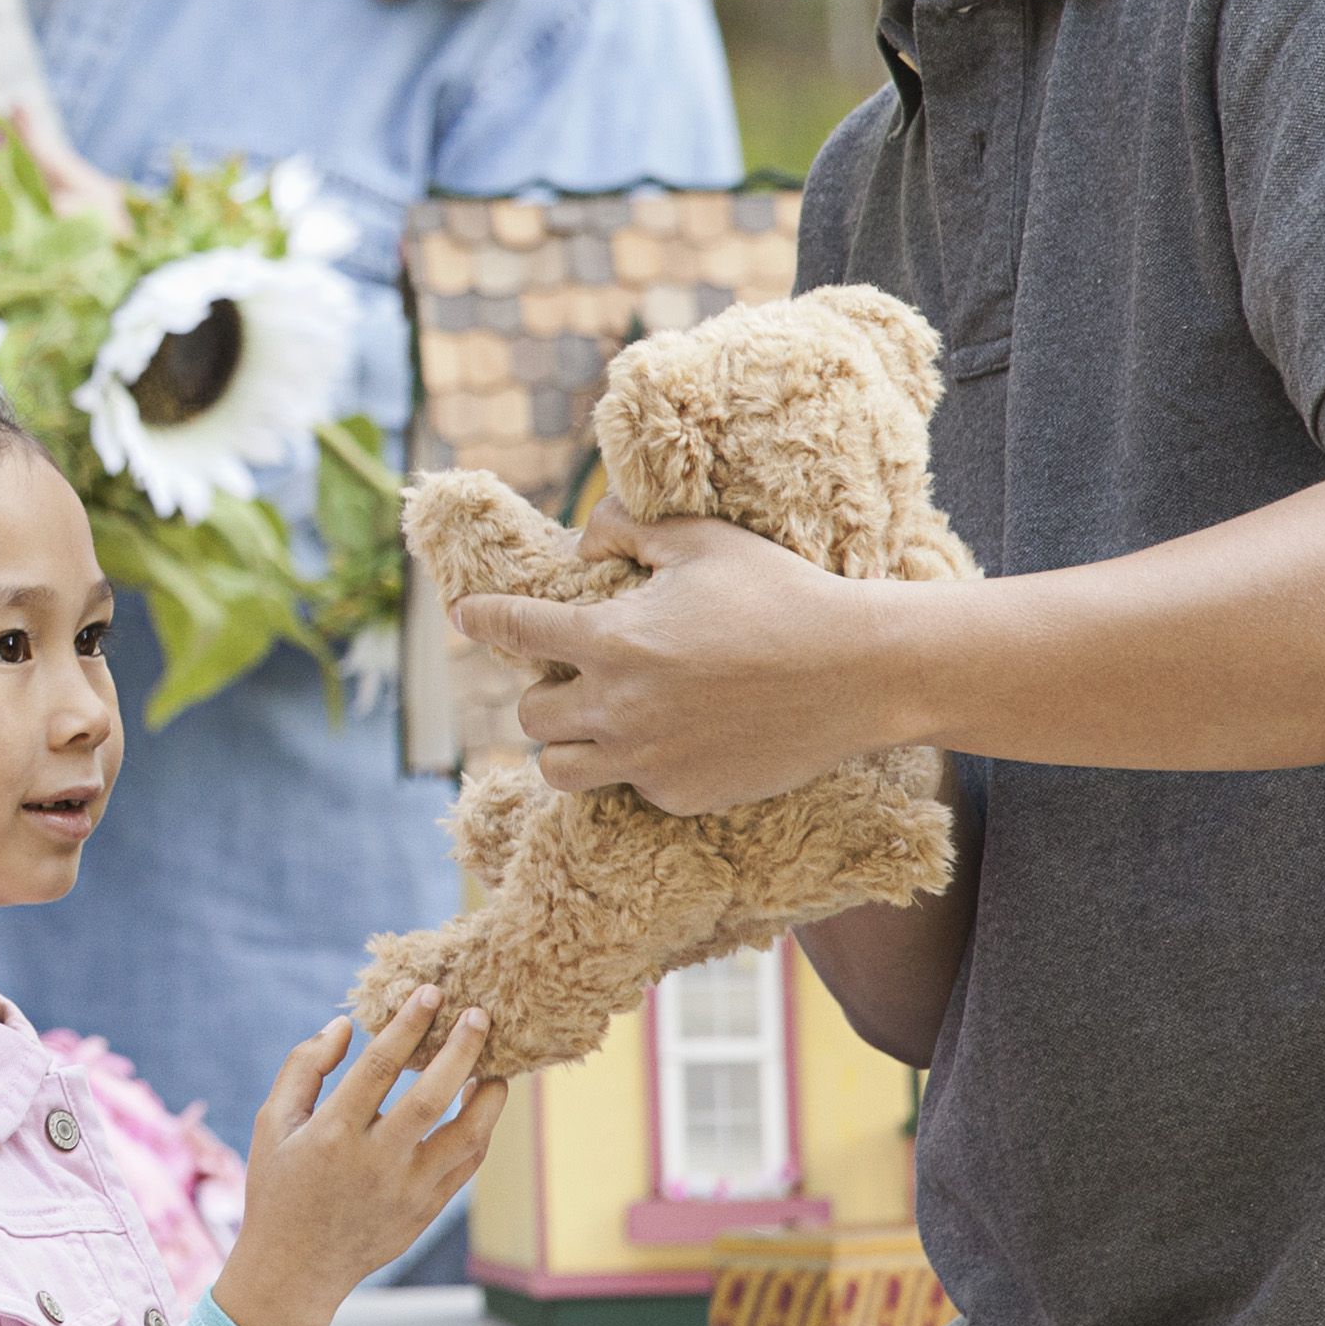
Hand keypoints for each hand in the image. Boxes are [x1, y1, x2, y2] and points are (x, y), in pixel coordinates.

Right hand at [208, 987, 499, 1325]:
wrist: (295, 1270)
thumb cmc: (279, 1188)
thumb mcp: (273, 1124)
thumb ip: (303, 1068)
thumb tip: (345, 1025)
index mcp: (331, 1135)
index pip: (378, 1068)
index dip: (407, 1025)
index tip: (431, 992)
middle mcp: (374, 1163)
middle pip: (432, 1097)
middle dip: (462, 1050)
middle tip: (481, 1015)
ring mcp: (406, 1191)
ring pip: (466, 1137)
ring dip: (488, 1095)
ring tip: (494, 1064)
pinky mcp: (426, 1211)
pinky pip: (466, 1164)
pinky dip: (480, 1131)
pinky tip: (480, 1105)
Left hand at [455, 504, 890, 813]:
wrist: (860, 672)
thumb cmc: (783, 594)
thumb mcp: (703, 540)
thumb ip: (630, 528)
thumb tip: (583, 536)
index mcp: (611, 640)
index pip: (516, 629)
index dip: (483, 618)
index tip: (465, 616)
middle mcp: (617, 708)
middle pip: (531, 717)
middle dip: (544, 695)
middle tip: (574, 679)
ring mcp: (647, 761)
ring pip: (561, 771)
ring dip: (569, 746)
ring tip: (598, 725)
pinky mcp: (682, 797)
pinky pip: (631, 790)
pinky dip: (638, 769)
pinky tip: (674, 741)